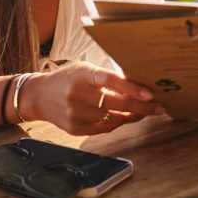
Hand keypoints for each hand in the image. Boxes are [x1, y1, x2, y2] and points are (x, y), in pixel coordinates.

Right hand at [22, 62, 163, 134]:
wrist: (38, 96)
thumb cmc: (67, 78)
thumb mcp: (84, 69)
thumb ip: (107, 77)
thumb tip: (137, 86)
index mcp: (82, 75)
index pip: (110, 80)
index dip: (131, 88)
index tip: (149, 94)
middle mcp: (78, 95)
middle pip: (116, 104)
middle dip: (141, 107)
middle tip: (159, 107)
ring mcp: (76, 114)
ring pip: (112, 118)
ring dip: (130, 115)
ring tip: (142, 111)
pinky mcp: (75, 129)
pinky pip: (103, 129)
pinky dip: (116, 123)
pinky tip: (124, 117)